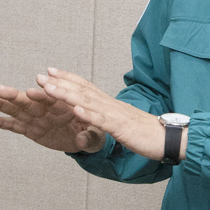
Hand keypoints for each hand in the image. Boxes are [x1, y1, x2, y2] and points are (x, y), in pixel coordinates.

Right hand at [0, 76, 104, 152]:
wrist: (87, 138)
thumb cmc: (94, 132)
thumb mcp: (97, 136)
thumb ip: (89, 137)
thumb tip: (82, 139)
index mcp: (64, 104)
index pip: (52, 98)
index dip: (43, 94)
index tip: (32, 88)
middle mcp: (47, 108)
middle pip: (29, 101)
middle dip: (14, 96)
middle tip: (0, 89)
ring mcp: (37, 118)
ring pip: (17, 110)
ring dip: (2, 105)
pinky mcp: (30, 129)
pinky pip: (14, 126)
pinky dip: (2, 123)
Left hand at [35, 68, 169, 161]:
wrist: (169, 138)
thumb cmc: (147, 133)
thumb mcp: (122, 123)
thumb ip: (109, 117)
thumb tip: (97, 114)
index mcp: (110, 104)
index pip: (86, 86)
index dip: (67, 78)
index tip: (50, 71)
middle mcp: (110, 105)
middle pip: (82, 90)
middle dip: (60, 82)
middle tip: (40, 75)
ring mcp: (115, 115)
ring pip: (88, 102)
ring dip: (67, 94)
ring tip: (49, 88)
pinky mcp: (121, 128)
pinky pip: (103, 121)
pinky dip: (89, 115)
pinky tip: (75, 111)